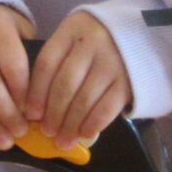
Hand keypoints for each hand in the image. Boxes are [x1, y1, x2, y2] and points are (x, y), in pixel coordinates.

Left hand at [24, 10, 131, 150]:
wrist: (140, 34)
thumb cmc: (97, 41)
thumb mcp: (74, 40)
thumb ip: (57, 64)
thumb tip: (35, 107)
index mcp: (71, 31)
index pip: (47, 64)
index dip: (36, 92)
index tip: (30, 114)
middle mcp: (92, 44)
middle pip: (65, 84)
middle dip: (53, 113)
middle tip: (47, 132)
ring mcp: (112, 62)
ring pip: (84, 99)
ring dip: (71, 124)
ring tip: (63, 140)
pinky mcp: (128, 81)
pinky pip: (107, 108)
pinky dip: (93, 124)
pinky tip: (84, 134)